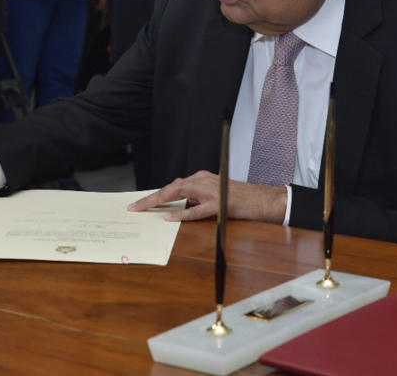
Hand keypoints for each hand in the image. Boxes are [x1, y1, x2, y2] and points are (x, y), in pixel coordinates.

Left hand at [128, 170, 287, 223]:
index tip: (138, 204)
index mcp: (201, 178)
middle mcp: (203, 180)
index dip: (155, 195)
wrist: (263, 200)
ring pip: (180, 193)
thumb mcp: (213, 197)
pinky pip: (198, 209)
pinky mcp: (220, 204)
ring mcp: (212, 191)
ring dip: (160, 201)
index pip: (173, 186)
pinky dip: (183, 213)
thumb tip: (176, 210)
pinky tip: (170, 218)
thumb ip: (195, 200)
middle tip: (134, 208)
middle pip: (172, 188)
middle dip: (151, 198)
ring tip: (144, 209)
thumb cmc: (239, 200)